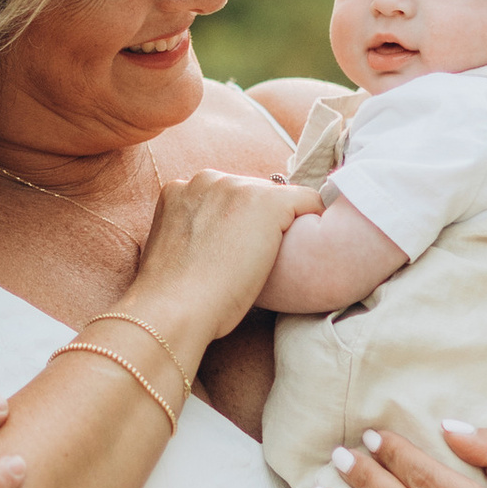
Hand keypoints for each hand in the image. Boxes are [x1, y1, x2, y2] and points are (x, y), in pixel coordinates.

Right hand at [128, 168, 320, 352]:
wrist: (176, 308)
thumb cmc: (173, 296)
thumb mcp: (175, 249)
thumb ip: (193, 231)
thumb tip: (217, 240)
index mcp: (180, 189)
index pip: (225, 196)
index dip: (236, 224)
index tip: (238, 250)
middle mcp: (208, 179)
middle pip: (252, 192)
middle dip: (257, 221)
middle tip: (254, 260)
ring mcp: (238, 187)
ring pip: (277, 198)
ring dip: (280, 223)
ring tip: (274, 258)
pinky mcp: (268, 202)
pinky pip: (308, 201)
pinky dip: (313, 221)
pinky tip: (310, 247)